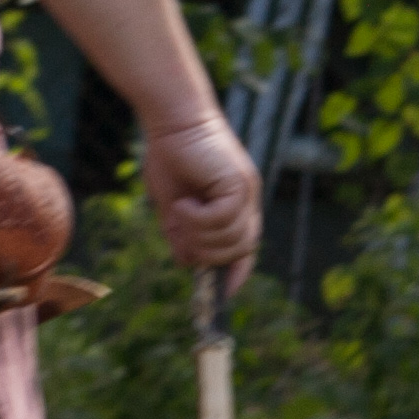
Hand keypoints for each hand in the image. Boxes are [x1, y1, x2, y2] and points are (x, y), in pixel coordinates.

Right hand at [141, 111, 260, 269]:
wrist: (173, 123)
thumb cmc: (172, 159)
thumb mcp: (174, 207)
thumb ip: (184, 234)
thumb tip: (189, 263)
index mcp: (235, 207)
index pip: (244, 248)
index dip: (235, 273)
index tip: (222, 295)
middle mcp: (246, 201)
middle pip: (237, 251)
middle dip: (206, 254)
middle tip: (181, 233)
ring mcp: (246, 192)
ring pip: (230, 239)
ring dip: (198, 234)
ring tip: (180, 212)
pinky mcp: (239, 183)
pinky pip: (223, 219)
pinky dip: (199, 219)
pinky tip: (184, 203)